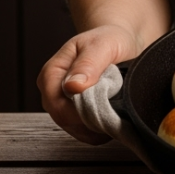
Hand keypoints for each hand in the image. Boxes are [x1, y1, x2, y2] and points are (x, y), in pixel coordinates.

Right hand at [37, 23, 141, 144]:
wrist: (122, 42)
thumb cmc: (110, 39)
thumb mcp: (102, 45)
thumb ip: (88, 64)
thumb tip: (72, 87)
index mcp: (52, 72)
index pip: (56, 104)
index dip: (79, 111)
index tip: (103, 106)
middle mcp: (53, 92)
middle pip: (64, 120)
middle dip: (91, 118)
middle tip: (114, 106)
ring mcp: (64, 106)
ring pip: (76, 129)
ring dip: (97, 124)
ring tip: (115, 107)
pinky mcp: (77, 116)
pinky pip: (86, 133)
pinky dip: (100, 130)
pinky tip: (112, 116)